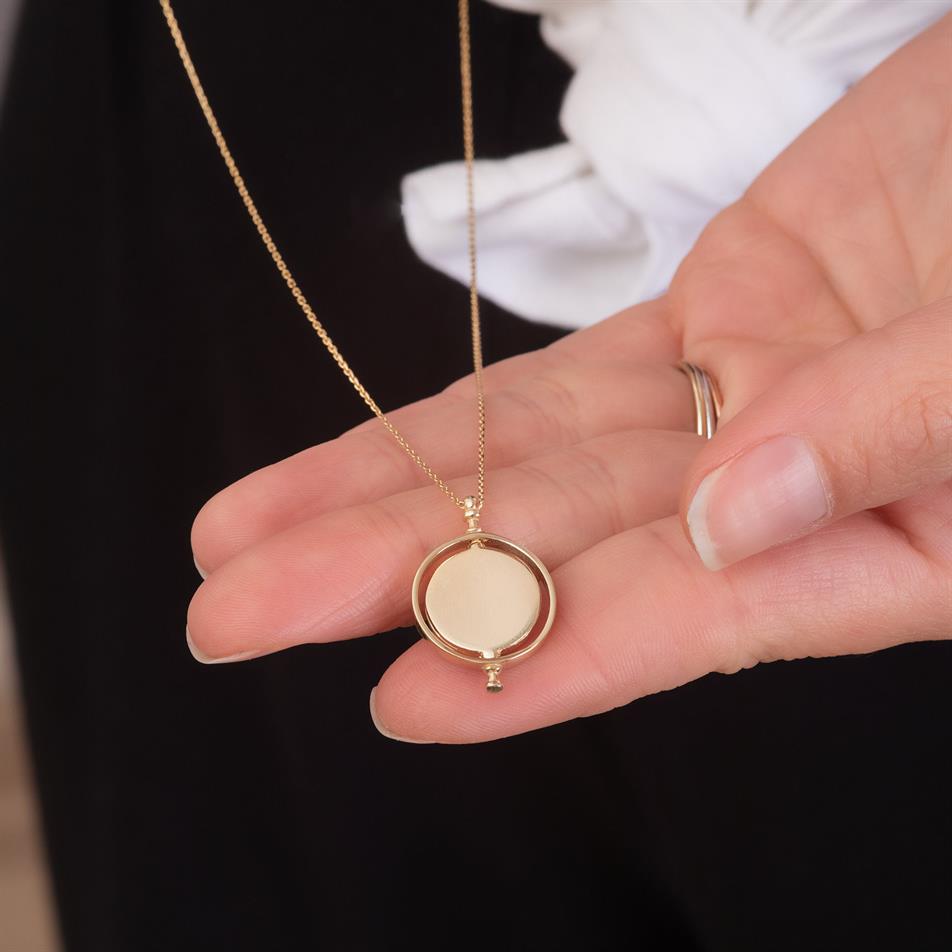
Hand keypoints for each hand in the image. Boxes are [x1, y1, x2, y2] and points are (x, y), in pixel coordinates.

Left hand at [187, 17, 951, 741]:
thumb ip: (893, 426)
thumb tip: (733, 513)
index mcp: (890, 545)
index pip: (686, 617)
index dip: (547, 657)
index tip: (406, 696)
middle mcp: (786, 495)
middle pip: (559, 543)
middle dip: (388, 575)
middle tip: (235, 613)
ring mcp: (733, 400)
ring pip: (527, 465)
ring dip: (380, 500)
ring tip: (242, 544)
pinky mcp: (711, 316)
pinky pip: (558, 384)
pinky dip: (459, 422)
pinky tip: (359, 461)